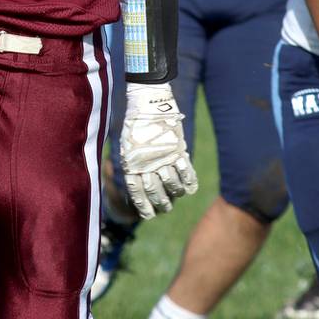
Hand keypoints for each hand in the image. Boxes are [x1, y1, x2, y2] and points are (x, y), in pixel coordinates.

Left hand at [119, 83, 197, 219]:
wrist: (147, 103)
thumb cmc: (135, 125)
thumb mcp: (128, 147)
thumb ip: (133, 165)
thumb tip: (138, 186)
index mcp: (131, 164)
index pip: (137, 193)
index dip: (144, 206)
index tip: (149, 215)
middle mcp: (146, 163)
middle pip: (155, 191)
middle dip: (161, 203)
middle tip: (165, 208)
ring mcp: (163, 157)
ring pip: (172, 184)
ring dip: (175, 193)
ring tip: (175, 196)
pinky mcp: (177, 149)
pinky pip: (186, 171)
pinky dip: (189, 181)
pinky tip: (190, 189)